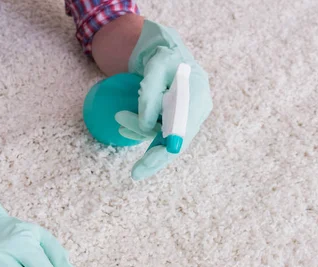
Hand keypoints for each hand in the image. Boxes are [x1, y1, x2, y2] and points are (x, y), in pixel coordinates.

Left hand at [128, 20, 212, 179]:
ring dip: (140, 131)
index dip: (163, 154)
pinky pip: (160, 130)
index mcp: (197, 97)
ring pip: (164, 136)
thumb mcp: (155, 67)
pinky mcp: (176, 114)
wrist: (164, 42)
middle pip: (176, 143)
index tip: (145, 167)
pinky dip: (142, 130)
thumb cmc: (161, 49)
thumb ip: (150, 97)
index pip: (181, 134)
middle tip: (135, 173)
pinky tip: (125, 129)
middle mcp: (197, 108)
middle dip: (154, 157)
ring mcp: (188, 113)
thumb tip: (146, 126)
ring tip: (119, 118)